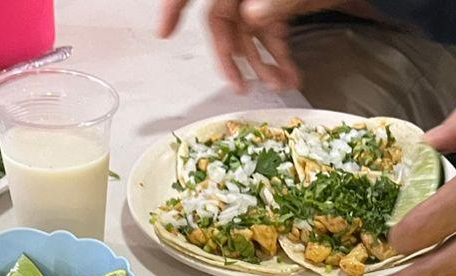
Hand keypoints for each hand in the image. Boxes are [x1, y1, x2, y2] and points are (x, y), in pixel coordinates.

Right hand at [158, 0, 340, 92]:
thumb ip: (275, 0)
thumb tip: (251, 15)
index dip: (173, 6)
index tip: (163, 32)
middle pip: (220, 21)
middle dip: (230, 56)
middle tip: (238, 86)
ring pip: (249, 35)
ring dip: (261, 64)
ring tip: (279, 86)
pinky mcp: (281, 9)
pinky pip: (272, 37)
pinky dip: (281, 59)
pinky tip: (292, 78)